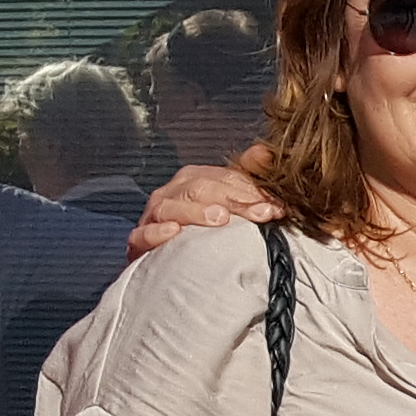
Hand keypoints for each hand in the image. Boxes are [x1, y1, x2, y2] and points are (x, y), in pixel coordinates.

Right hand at [128, 163, 282, 261]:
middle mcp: (173, 192)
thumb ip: (249, 178)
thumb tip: (265, 152)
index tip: (275, 207)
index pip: (224, 179)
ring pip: (172, 207)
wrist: (173, 263)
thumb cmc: (206, 231)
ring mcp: (154, 215)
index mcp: (195, 179)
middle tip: (261, 214)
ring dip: (196, 212)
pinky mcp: (139, 240)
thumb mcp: (232, 203)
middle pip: (201, 189)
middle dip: (234, 201)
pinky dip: (156, 232)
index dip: (251, 191)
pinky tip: (174, 232)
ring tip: (220, 219)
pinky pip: (142, 234)